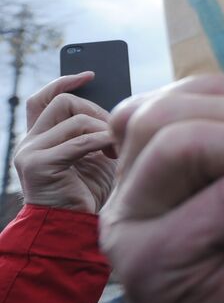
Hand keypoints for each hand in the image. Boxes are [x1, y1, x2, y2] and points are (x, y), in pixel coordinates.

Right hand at [14, 72, 116, 212]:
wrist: (73, 228)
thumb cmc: (88, 191)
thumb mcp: (93, 153)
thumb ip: (93, 129)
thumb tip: (115, 103)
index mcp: (38, 138)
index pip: (43, 99)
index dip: (64, 82)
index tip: (90, 75)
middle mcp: (28, 143)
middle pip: (62, 102)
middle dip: (96, 109)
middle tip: (114, 128)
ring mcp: (30, 153)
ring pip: (75, 119)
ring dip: (104, 129)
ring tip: (116, 147)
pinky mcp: (38, 165)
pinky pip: (80, 141)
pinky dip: (103, 142)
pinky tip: (114, 152)